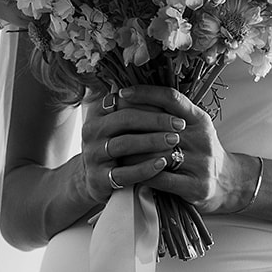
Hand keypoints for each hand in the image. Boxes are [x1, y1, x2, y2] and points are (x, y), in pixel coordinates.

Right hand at [79, 89, 188, 204]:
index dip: (151, 102)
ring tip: (174, 141)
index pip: (125, 100)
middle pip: (125, 119)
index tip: (174, 108)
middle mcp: (92, 130)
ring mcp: (93, 154)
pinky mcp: (99, 178)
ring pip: (125, 144)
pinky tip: (162, 163)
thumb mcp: (117, 123)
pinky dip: (145, 168)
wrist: (95, 179)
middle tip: (179, 124)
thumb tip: (166, 92)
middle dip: (156, 120)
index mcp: (98, 112)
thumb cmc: (115, 144)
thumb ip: (133, 107)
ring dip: (152, 141)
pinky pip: (124, 173)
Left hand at [118, 85, 254, 213]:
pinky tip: (130, 173)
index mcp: (200, 119)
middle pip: (160, 126)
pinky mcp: (197, 186)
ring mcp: (201, 163)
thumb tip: (134, 95)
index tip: (122, 93)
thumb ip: (170, 113)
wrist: (228, 182)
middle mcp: (202, 138)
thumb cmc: (201, 150)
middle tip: (111, 124)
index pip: (171, 98)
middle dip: (132, 125)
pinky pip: (163, 179)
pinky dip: (144, 175)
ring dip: (133, 153)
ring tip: (116, 149)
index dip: (145, 93)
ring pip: (158, 154)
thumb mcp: (193, 126)